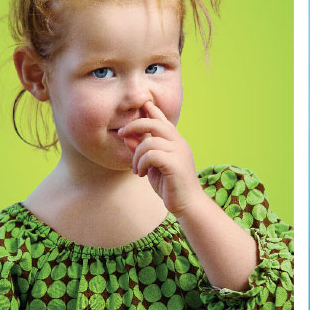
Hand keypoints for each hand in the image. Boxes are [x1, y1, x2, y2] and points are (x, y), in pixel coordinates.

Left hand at [118, 100, 199, 214]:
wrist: (187, 204)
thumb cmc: (169, 185)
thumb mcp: (151, 165)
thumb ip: (140, 150)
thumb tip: (127, 136)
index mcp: (175, 141)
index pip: (162, 119)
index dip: (150, 109)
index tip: (139, 105)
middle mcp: (179, 142)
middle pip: (155, 123)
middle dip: (135, 125)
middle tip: (122, 133)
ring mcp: (179, 152)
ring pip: (149, 142)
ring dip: (136, 155)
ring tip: (137, 169)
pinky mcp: (175, 163)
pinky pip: (151, 155)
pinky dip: (141, 163)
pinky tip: (142, 174)